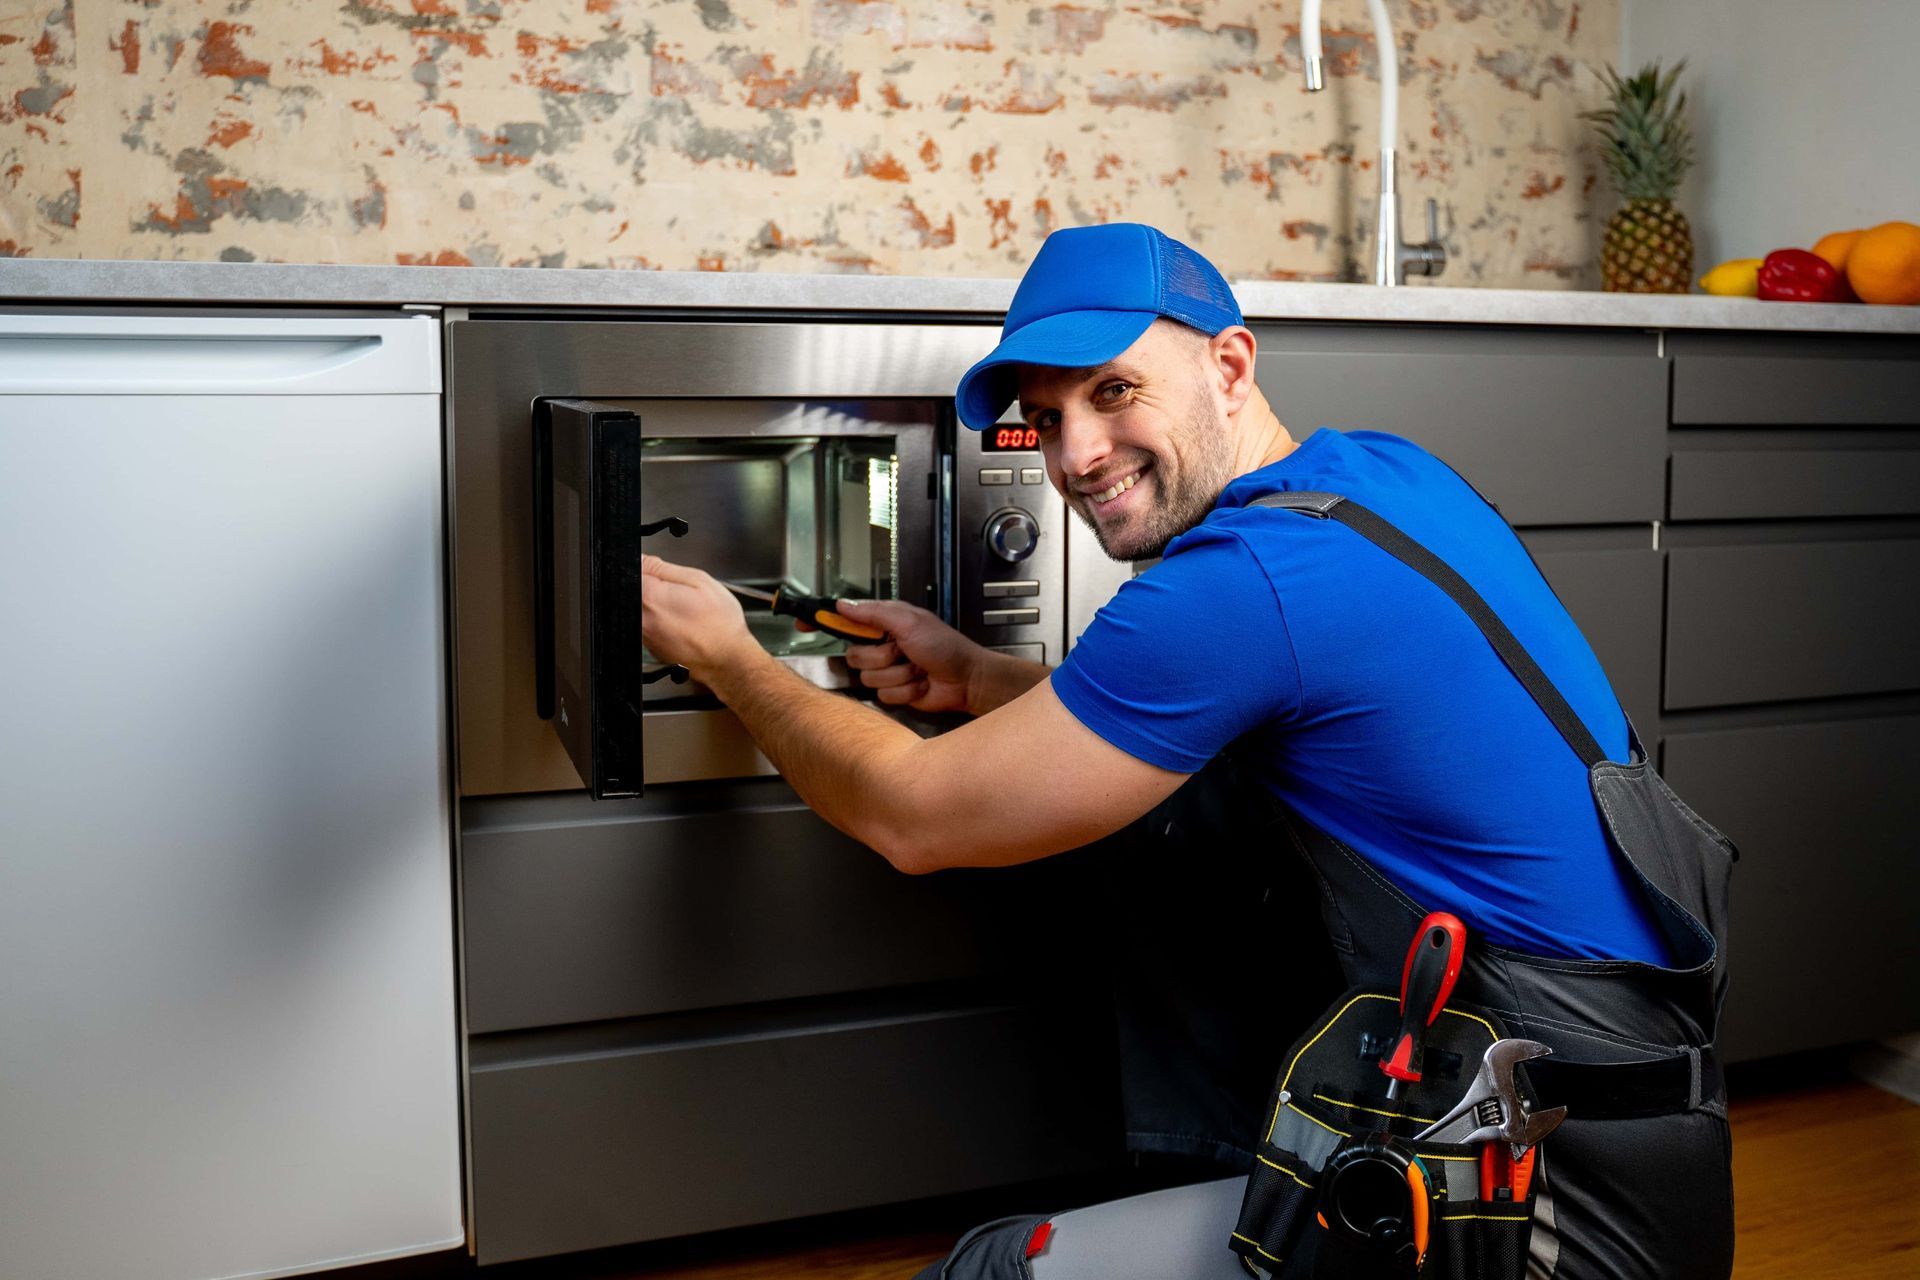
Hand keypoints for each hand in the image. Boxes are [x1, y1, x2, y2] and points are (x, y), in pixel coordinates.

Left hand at [640, 556, 758, 677]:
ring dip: (658, 604)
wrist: (727, 661)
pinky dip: (662, 620)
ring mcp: (644, 635)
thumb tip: (643, 561)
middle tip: (679, 591)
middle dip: (652, 585)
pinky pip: (649, 625)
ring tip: (684, 610)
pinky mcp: (651, 647)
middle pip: (634, 590)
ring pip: (641, 608)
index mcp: (650, 596)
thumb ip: (664, 568)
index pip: (631, 570)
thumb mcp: (699, 581)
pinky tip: (683, 623)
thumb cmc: (720, 624)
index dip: (648, 566)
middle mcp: (641, 618)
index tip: (662, 571)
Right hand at [833, 599, 986, 713]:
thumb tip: (842, 606)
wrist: (966, 680)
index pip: (845, 621)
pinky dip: (905, 690)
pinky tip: (920, 684)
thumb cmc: (945, 646)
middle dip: (880, 657)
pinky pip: (883, 695)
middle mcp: (882, 645)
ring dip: (897, 674)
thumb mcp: (909, 621)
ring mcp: (887, 670)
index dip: (824, 622)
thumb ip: (873, 613)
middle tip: (903, 651)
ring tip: (917, 668)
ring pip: (868, 678)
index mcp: (884, 623)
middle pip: (853, 655)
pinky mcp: (893, 691)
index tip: (804, 623)